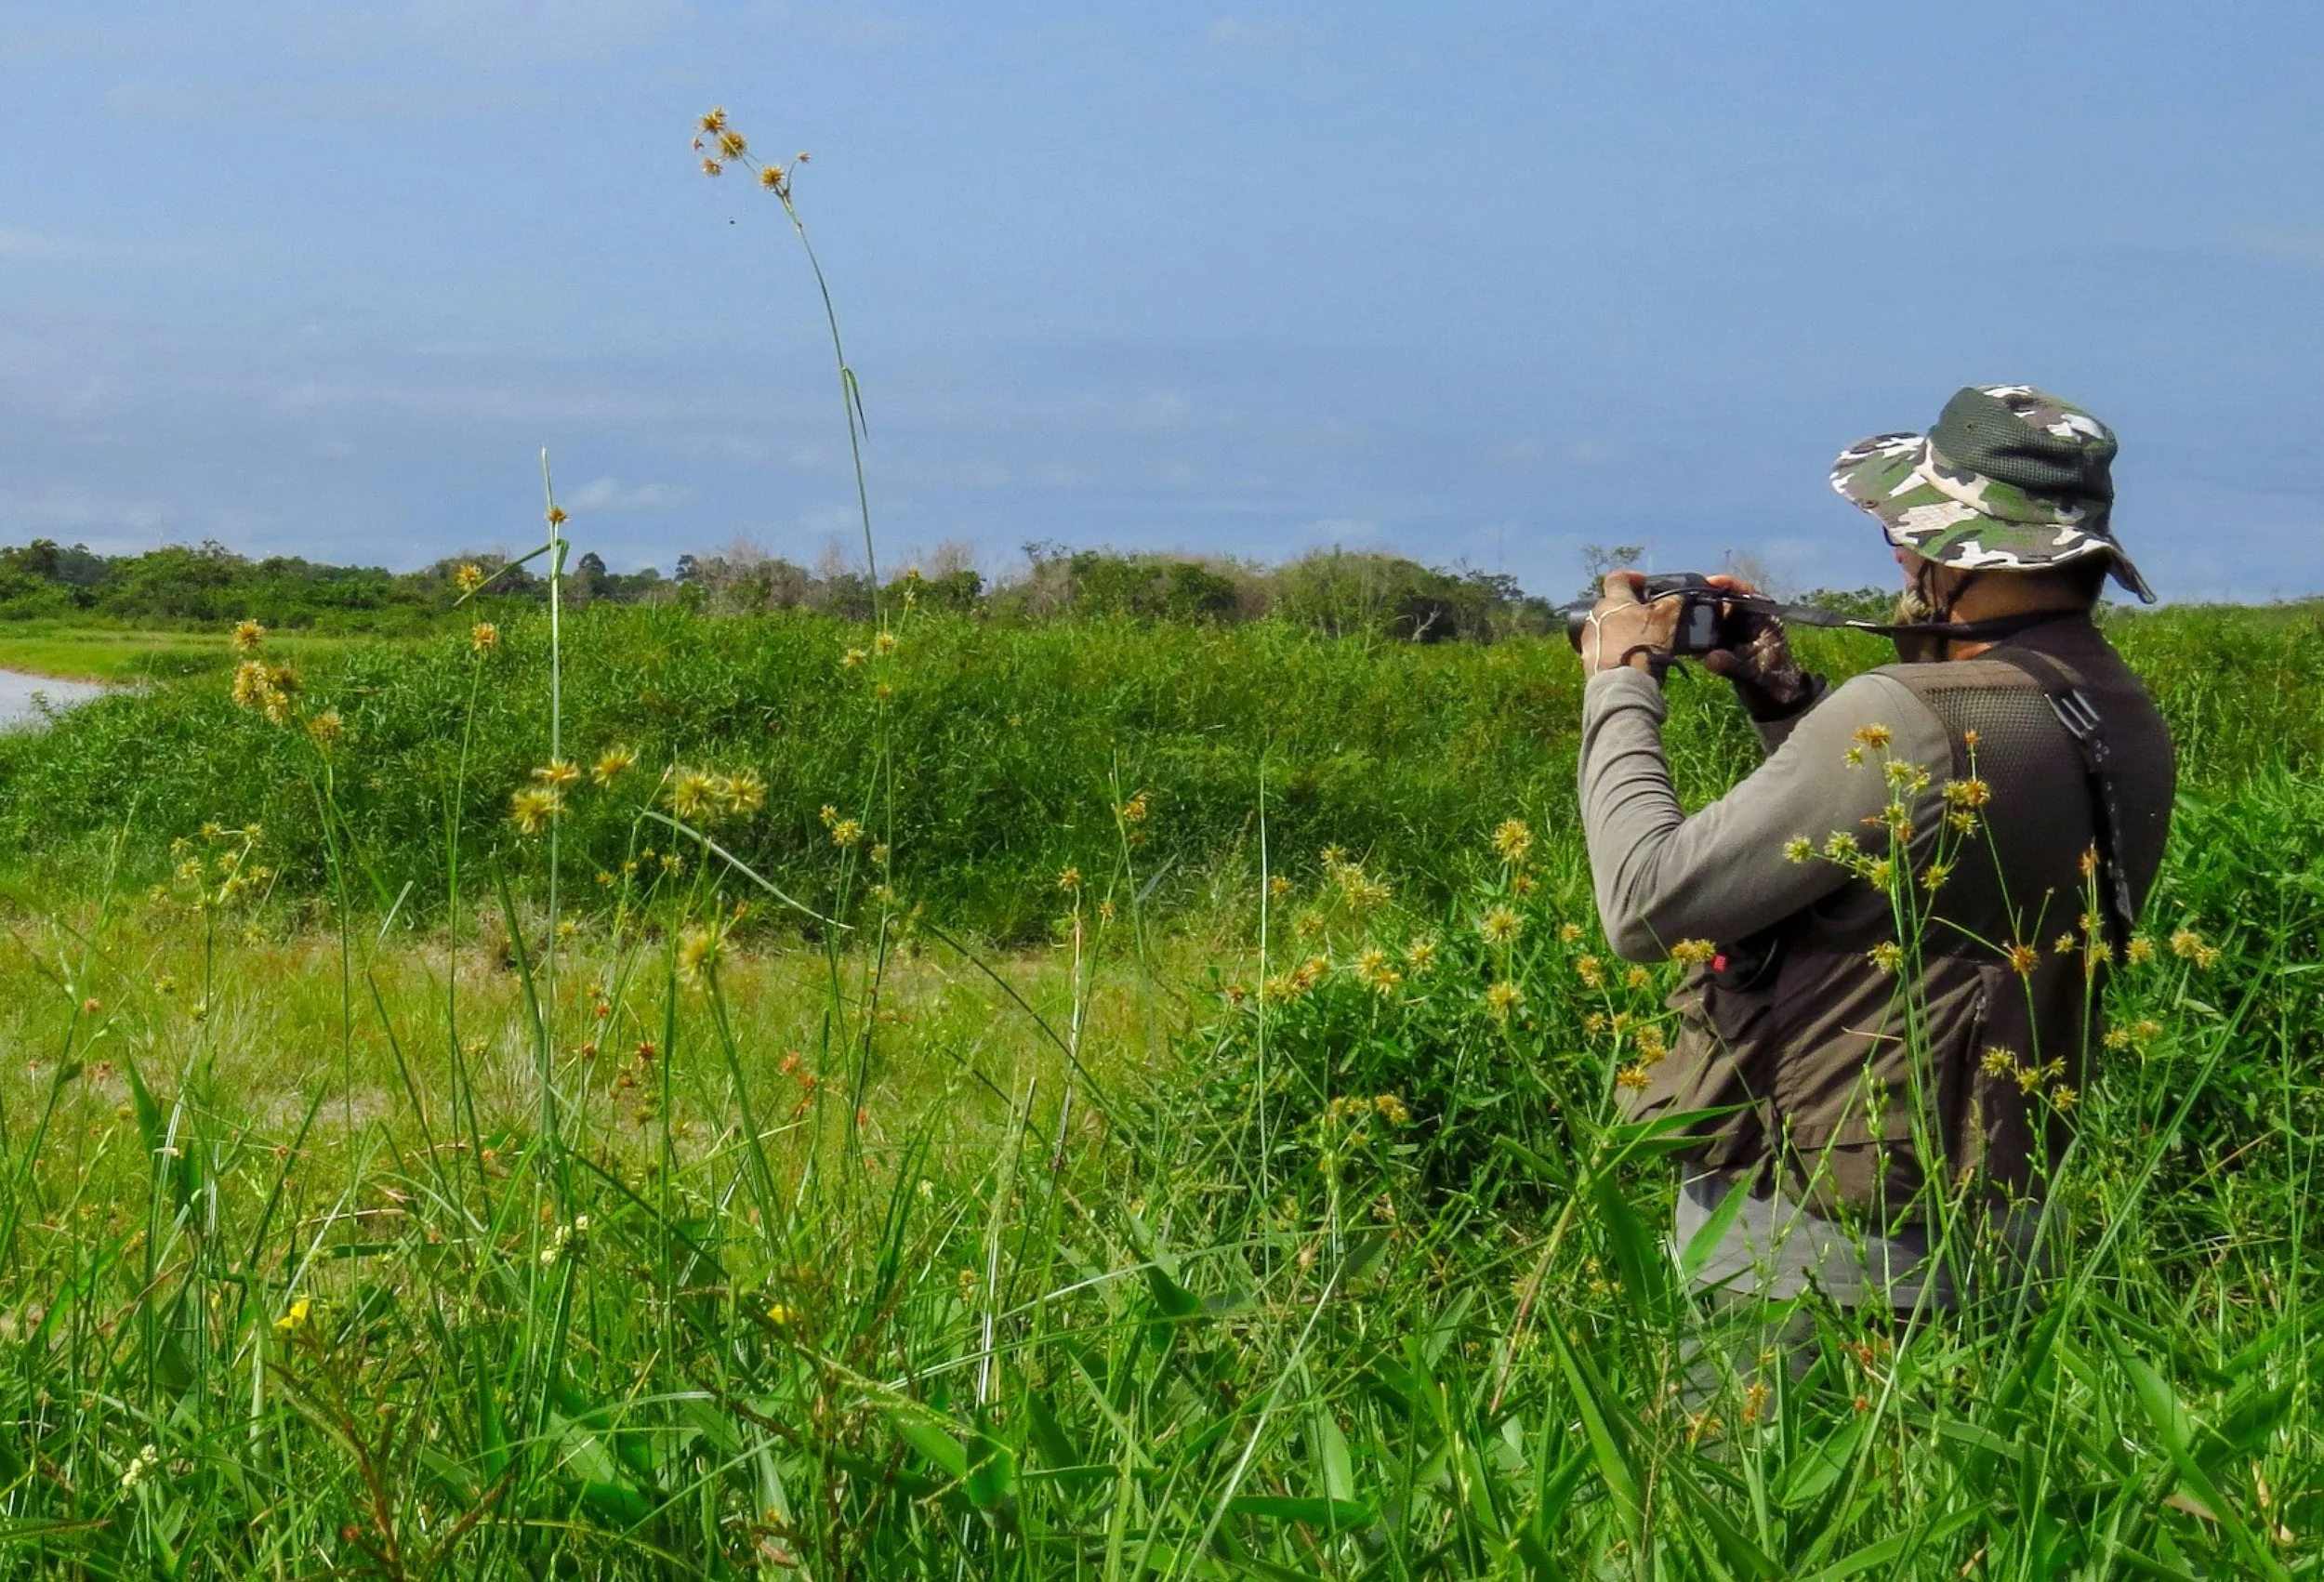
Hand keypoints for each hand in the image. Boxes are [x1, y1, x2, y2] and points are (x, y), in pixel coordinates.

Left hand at [1578, 571, 1679, 678]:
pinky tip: (1625, 655)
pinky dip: (1612, 646)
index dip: (1631, 576)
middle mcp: (1595, 614)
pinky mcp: (1586, 656)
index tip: (1643, 584)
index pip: (1616, 577)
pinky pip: (1600, 645)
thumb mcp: (1666, 620)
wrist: (1623, 683)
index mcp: (1613, 600)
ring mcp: (1588, 636)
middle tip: (1643, 616)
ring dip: (1618, 627)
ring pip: (1604, 624)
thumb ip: (1672, 602)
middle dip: (1626, 606)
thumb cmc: (1644, 646)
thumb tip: (1676, 597)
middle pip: (1610, 602)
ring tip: (1635, 638)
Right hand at [1699, 574, 1819, 719]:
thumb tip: (1710, 659)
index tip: (1711, 582)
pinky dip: (1698, 638)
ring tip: (1680, 617)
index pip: (1745, 593)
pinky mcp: (1725, 645)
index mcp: (1762, 618)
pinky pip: (1709, 636)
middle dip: (1706, 600)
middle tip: (1686, 599)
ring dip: (1700, 619)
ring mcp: (1736, 633)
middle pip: (1724, 602)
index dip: (1728, 584)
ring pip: (1714, 618)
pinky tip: (1685, 642)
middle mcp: (1748, 622)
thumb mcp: (1754, 670)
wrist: (1774, 699)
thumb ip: (1731, 663)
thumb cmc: (1774, 679)